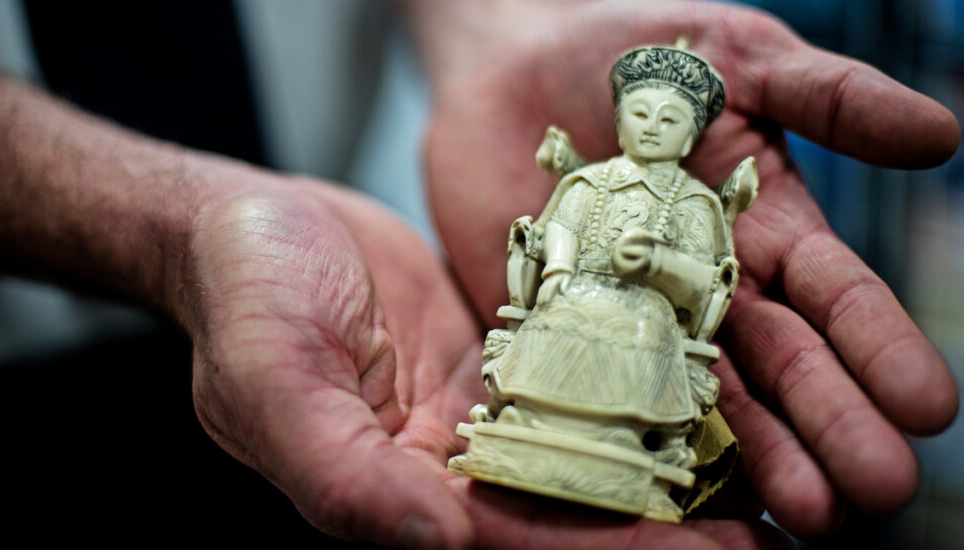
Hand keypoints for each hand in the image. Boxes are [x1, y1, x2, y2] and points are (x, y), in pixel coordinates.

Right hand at [176, 163, 788, 548]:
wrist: (250, 222)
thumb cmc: (245, 295)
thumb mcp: (273, 379)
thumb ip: (343, 471)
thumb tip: (438, 535)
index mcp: (393, 495)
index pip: (514, 542)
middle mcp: (445, 468)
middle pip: (568, 508)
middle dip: (666, 524)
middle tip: (776, 529)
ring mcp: (475, 411)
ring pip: (583, 448)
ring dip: (668, 466)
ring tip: (769, 475)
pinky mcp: (496, 357)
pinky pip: (572, 377)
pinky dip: (631, 391)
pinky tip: (702, 390)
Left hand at [421, 0, 958, 537]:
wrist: (511, 65)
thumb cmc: (630, 50)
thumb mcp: (735, 55)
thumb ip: (826, 97)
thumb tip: (942, 133)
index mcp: (763, 228)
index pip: (834, 296)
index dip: (879, 348)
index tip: (929, 406)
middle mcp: (709, 286)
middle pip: (781, 363)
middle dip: (832, 423)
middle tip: (880, 490)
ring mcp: (638, 314)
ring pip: (706, 393)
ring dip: (758, 453)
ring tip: (807, 513)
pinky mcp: (566, 326)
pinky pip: (605, 384)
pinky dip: (640, 431)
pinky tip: (679, 485)